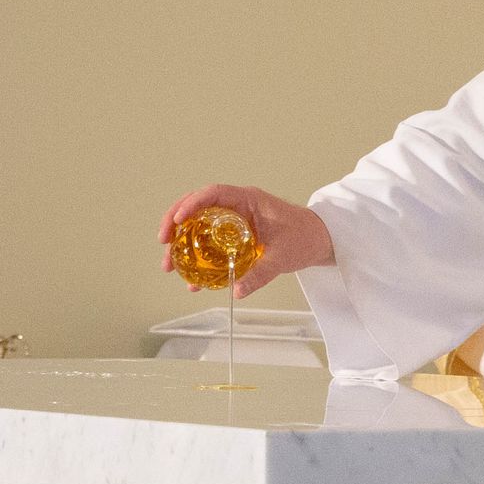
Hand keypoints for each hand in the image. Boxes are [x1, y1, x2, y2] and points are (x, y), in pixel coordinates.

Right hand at [159, 184, 334, 297]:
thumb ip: (260, 273)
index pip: (213, 193)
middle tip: (163, 244)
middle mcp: (237, 207)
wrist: (320, 240)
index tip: (177, 221)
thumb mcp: (283, 257)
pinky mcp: (235, 237)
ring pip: (199, 227)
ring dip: (182, 244)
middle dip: (175, 224)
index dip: (191, 204)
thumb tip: (237, 290)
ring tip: (170, 266)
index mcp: (248, 200)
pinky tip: (192, 281)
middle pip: (197, 208)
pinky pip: (210, 244)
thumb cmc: (305, 238)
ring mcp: (234, 221)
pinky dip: (199, 259)